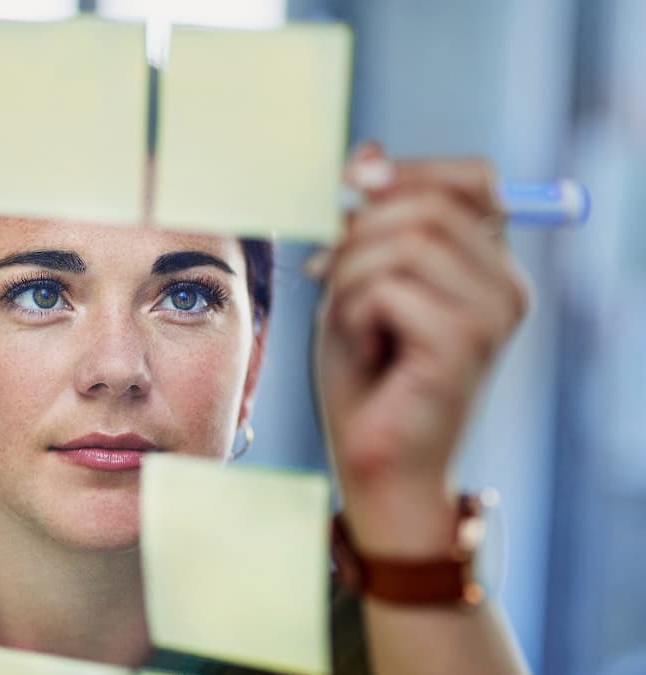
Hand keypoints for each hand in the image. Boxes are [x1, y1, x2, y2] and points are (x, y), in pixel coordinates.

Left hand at [308, 143, 530, 555]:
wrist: (376, 465)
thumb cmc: (367, 379)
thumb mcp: (360, 282)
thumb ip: (370, 221)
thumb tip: (369, 153)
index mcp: (490, 265)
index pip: (472, 177)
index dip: (406, 174)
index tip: (350, 197)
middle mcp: (507, 285)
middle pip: (426, 204)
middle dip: (357, 236)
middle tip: (332, 282)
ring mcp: (493, 315)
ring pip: (402, 242)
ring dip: (349, 278)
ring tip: (353, 324)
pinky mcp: (463, 345)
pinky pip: (387, 288)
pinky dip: (352, 313)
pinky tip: (367, 351)